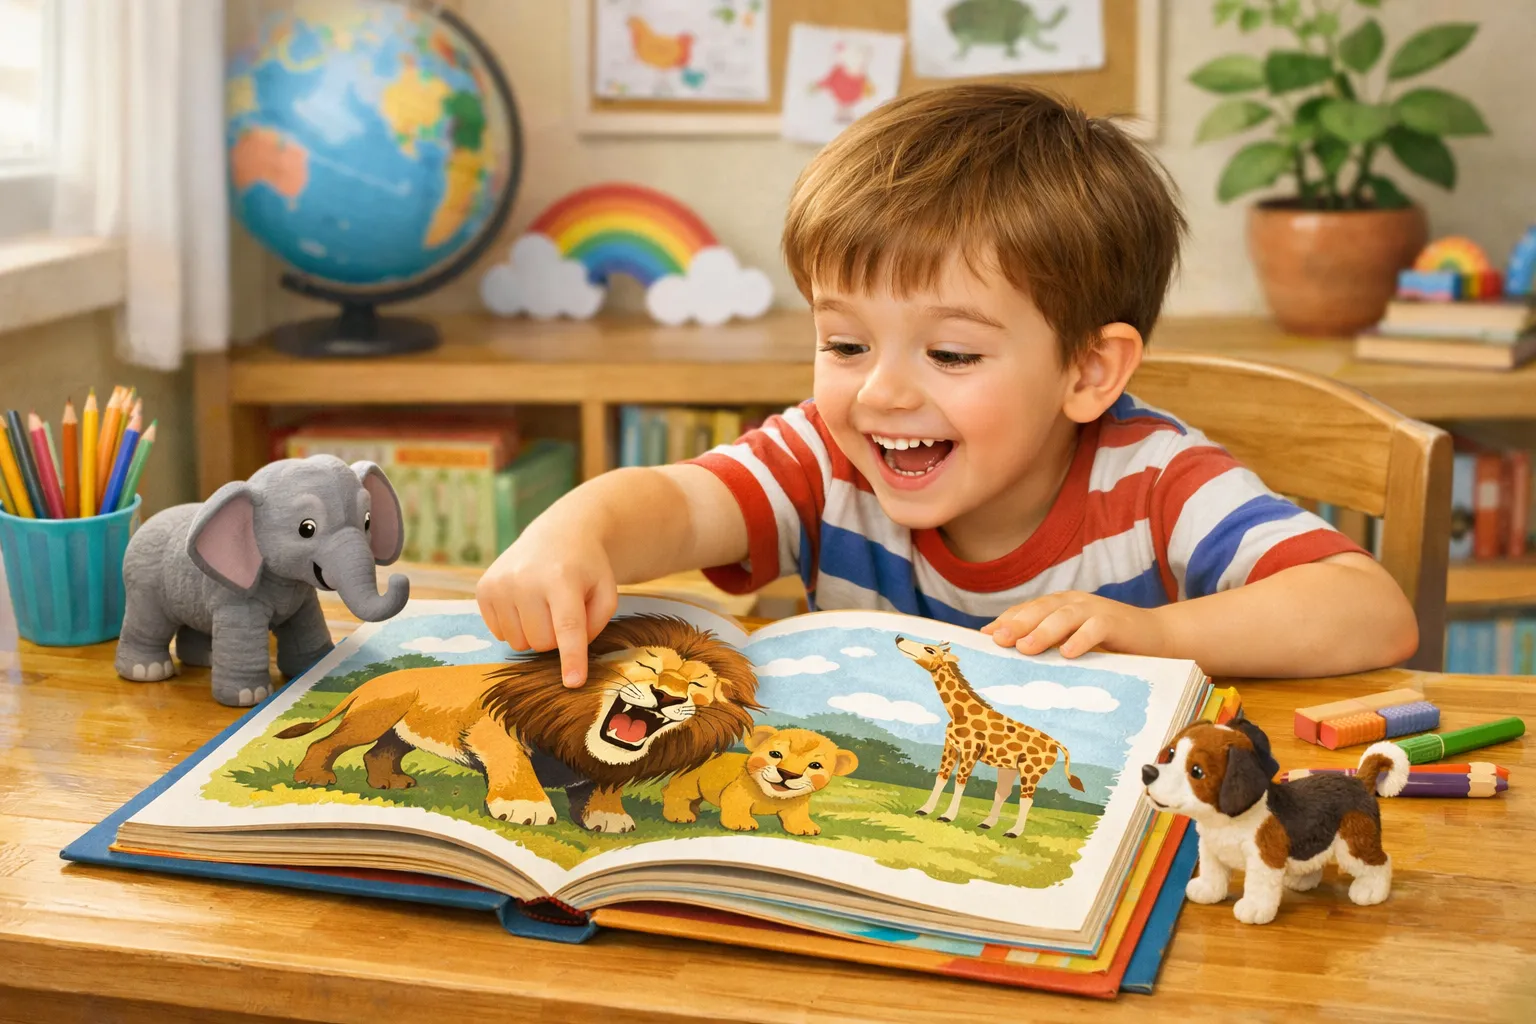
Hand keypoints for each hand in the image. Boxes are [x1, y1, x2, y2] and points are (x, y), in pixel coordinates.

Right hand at [475, 522, 617, 687]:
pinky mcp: (483, 590)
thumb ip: (595, 625)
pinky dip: (516, 626)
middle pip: (541, 643)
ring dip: (535, 632)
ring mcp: (499, 584)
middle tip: (562, 610)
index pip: (567, 626)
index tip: (574, 683)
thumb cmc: (585, 569)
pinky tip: (524, 602)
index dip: (571, 658)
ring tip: (543, 604)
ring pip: (519, 643)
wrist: (558, 534)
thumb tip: (568, 654)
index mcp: (561, 579)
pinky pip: (500, 635)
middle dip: (556, 637)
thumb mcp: (605, 591)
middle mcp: (525, 580)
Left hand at [980, 591, 1168, 658]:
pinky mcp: (1116, 621)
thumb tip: (1011, 657)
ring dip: (1044, 631)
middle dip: (1018, 623)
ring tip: (1025, 648)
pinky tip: (1068, 653)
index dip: (1006, 621)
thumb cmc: (1108, 644)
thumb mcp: (1072, 643)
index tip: (984, 638)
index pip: (1027, 610)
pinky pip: (1096, 627)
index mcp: (1059, 606)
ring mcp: (1095, 609)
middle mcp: (1074, 603)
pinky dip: (1081, 639)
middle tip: (999, 640)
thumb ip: (1047, 645)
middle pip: (1041, 609)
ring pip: (1065, 616)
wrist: (1156, 637)